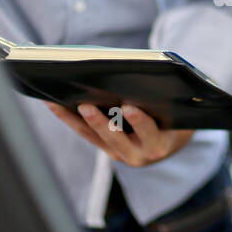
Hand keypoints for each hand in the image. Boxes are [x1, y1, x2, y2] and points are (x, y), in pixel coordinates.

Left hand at [45, 101, 193, 167]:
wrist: (173, 139)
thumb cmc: (176, 116)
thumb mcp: (177, 111)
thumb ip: (165, 98)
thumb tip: (141, 75)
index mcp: (159, 145)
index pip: (149, 133)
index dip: (139, 122)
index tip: (128, 107)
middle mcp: (138, 155)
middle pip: (115, 138)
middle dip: (100, 122)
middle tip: (85, 106)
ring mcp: (119, 154)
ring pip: (93, 136)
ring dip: (73, 118)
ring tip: (56, 102)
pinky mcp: (106, 148)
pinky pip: (85, 133)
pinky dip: (69, 118)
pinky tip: (53, 103)